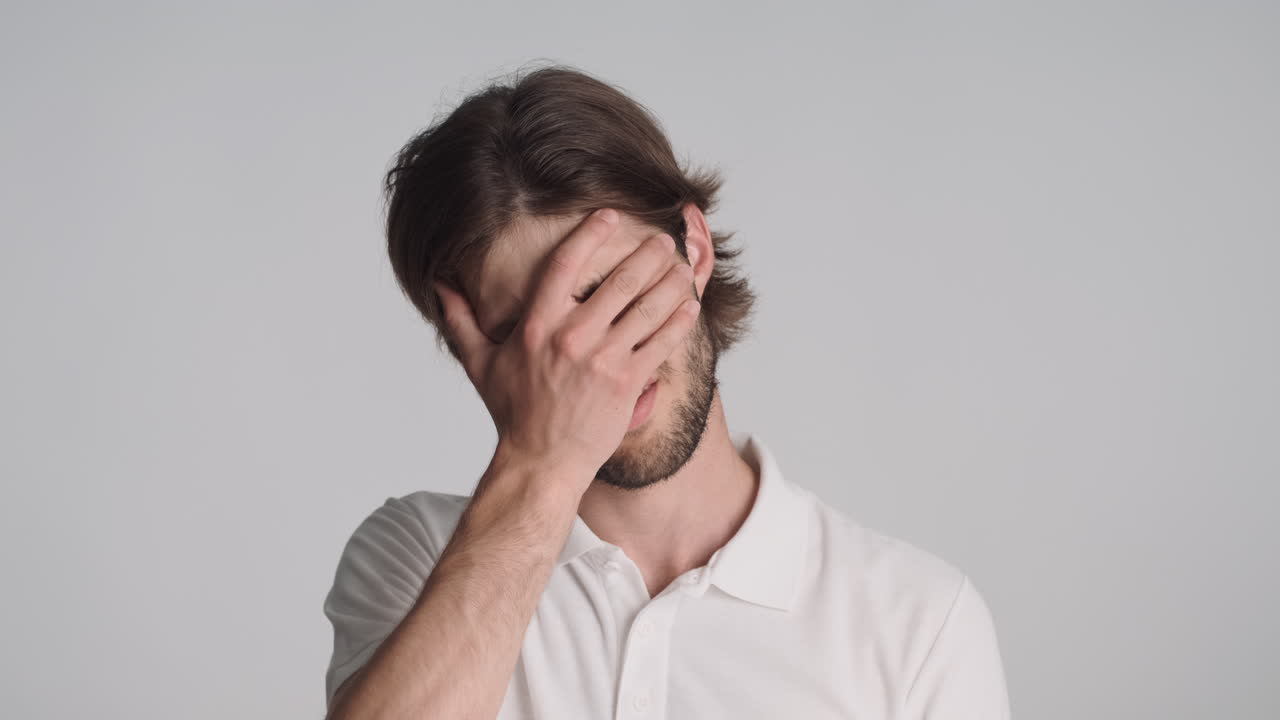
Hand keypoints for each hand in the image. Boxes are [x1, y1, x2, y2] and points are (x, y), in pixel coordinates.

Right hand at [433, 209, 701, 493]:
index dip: (590, 234)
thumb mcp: (480, 364)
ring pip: (646, 307)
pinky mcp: (627, 382)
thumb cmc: (513, 413)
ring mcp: (602, 359)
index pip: (565, 264)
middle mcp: (571, 337)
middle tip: (661, 240)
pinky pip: (661, 343)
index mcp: (537, 326)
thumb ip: (461, 321)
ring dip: (670, 282)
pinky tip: (690, 305)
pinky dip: (679, 321)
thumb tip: (439, 287)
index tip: (609, 216)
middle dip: (646, 255)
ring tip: (682, 267)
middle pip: (618, 281)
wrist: (541, 462)